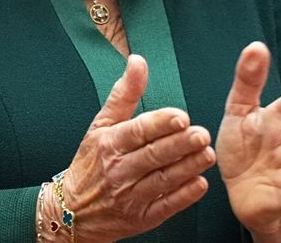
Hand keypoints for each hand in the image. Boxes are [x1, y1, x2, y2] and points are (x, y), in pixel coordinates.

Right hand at [57, 54, 214, 242]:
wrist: (73, 211)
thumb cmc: (91, 162)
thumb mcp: (101, 124)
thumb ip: (125, 93)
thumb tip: (138, 62)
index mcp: (110, 144)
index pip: (137, 131)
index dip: (160, 124)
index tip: (180, 116)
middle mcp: (119, 170)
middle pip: (153, 156)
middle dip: (179, 145)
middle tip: (201, 134)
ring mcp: (130, 196)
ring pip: (162, 180)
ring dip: (187, 168)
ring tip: (207, 155)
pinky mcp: (141, 217)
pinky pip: (165, 207)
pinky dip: (183, 196)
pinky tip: (199, 184)